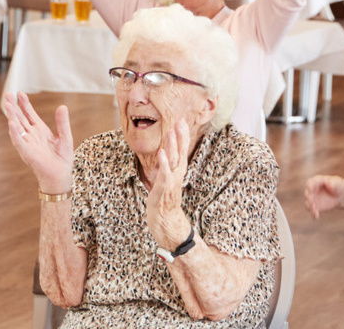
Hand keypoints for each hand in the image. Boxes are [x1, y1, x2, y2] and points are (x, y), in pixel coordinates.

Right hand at [1, 92, 73, 193]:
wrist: (60, 175)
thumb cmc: (62, 158)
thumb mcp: (65, 136)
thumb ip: (62, 122)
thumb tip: (62, 106)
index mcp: (40, 130)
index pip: (29, 114)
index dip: (24, 103)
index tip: (19, 93)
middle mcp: (31, 135)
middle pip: (20, 117)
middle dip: (14, 106)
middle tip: (8, 94)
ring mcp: (27, 143)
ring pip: (17, 127)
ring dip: (11, 116)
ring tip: (7, 105)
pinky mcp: (27, 152)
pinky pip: (18, 141)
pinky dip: (14, 132)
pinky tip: (12, 123)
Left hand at [144, 119, 194, 247]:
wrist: (166, 223)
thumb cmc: (164, 203)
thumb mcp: (165, 183)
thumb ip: (167, 170)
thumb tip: (165, 158)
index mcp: (176, 173)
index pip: (181, 152)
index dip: (181, 137)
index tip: (181, 122)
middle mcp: (176, 175)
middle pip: (180, 153)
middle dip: (180, 137)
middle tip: (180, 121)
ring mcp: (171, 182)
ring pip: (173, 161)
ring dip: (173, 146)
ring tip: (171, 131)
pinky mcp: (164, 189)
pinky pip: (164, 174)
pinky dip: (164, 163)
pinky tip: (162, 153)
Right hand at [304, 175, 343, 218]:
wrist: (340, 195)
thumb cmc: (338, 186)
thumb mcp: (338, 183)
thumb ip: (333, 183)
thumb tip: (328, 184)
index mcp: (316, 181)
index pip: (310, 182)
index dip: (309, 185)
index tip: (310, 188)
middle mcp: (312, 190)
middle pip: (307, 193)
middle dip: (309, 198)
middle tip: (312, 202)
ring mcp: (312, 198)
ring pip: (308, 203)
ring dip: (310, 207)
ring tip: (315, 211)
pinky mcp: (315, 206)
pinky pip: (312, 210)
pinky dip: (313, 214)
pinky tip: (316, 217)